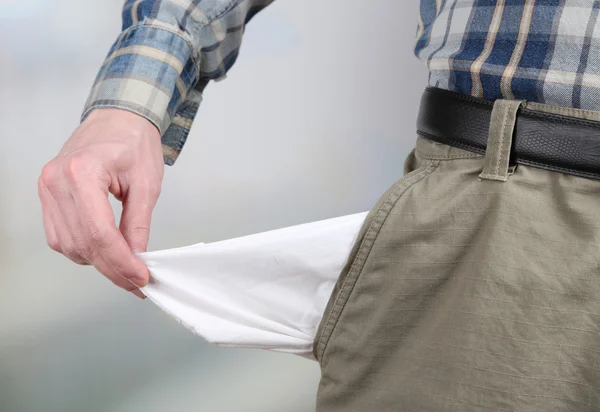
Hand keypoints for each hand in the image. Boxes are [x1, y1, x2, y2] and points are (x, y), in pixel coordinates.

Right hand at [38, 109, 164, 297]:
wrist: (117, 118)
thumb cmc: (133, 141)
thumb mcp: (146, 183)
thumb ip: (138, 223)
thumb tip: (137, 256)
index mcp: (82, 172)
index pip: (99, 233)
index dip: (121, 262)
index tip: (141, 277)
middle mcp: (57, 181)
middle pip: (83, 244)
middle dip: (113, 269)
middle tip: (138, 281)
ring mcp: (47, 189)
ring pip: (68, 246)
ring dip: (97, 262)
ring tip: (125, 265)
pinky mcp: (47, 196)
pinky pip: (59, 236)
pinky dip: (82, 249)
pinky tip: (104, 250)